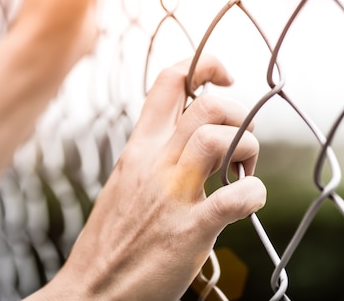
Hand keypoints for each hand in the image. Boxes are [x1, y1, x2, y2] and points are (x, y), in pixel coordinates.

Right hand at [34, 56, 266, 299]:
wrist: (89, 290)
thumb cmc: (113, 237)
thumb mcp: (127, 180)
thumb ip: (155, 154)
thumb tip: (192, 135)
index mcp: (138, 148)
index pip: (168, 82)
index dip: (204, 65)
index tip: (224, 76)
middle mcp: (154, 163)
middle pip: (206, 104)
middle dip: (238, 112)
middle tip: (241, 136)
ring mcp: (171, 195)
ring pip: (218, 140)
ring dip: (247, 147)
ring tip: (244, 169)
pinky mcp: (188, 231)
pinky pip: (234, 198)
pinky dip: (253, 194)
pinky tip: (249, 200)